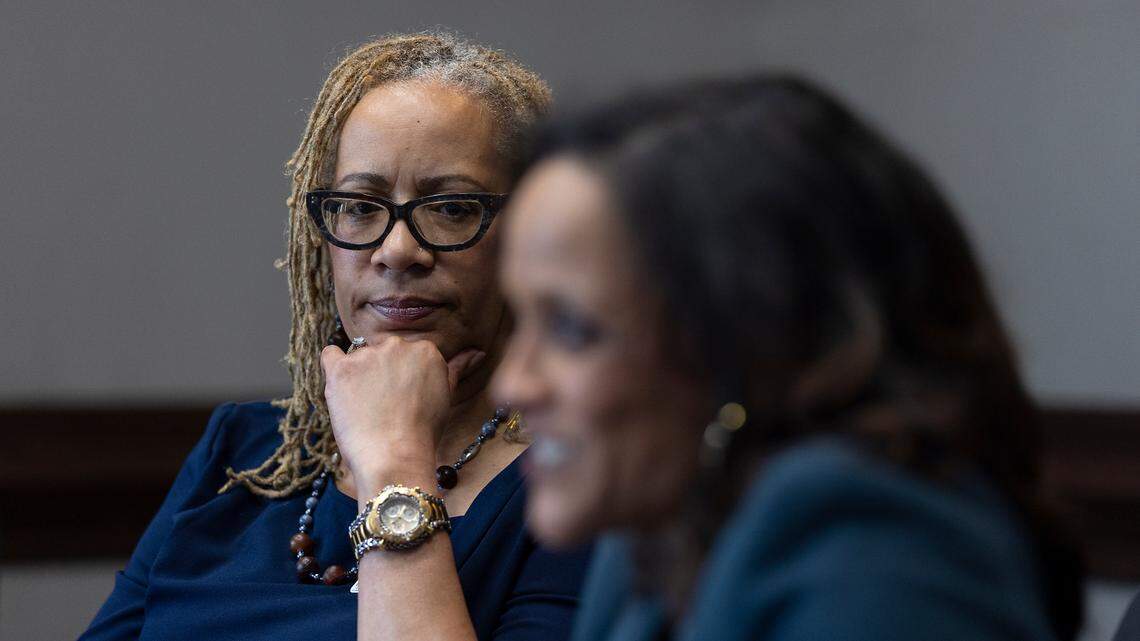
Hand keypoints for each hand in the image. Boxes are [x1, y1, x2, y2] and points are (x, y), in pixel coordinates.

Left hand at [320, 336, 484, 487]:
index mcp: (426, 349)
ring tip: (366, 407)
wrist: (394, 456)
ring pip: (359, 357)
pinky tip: (341, 385)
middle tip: (385, 404)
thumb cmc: (423, 432)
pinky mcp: (341, 369)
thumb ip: (458, 368)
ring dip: (360, 375)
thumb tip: (477, 353)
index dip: (403, 377)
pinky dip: (333, 365)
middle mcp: (397, 345)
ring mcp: (367, 355)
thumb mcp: (446, 397)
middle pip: (384, 352)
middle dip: (382, 373)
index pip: (408, 354)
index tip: (403, 397)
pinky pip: (330, 355)